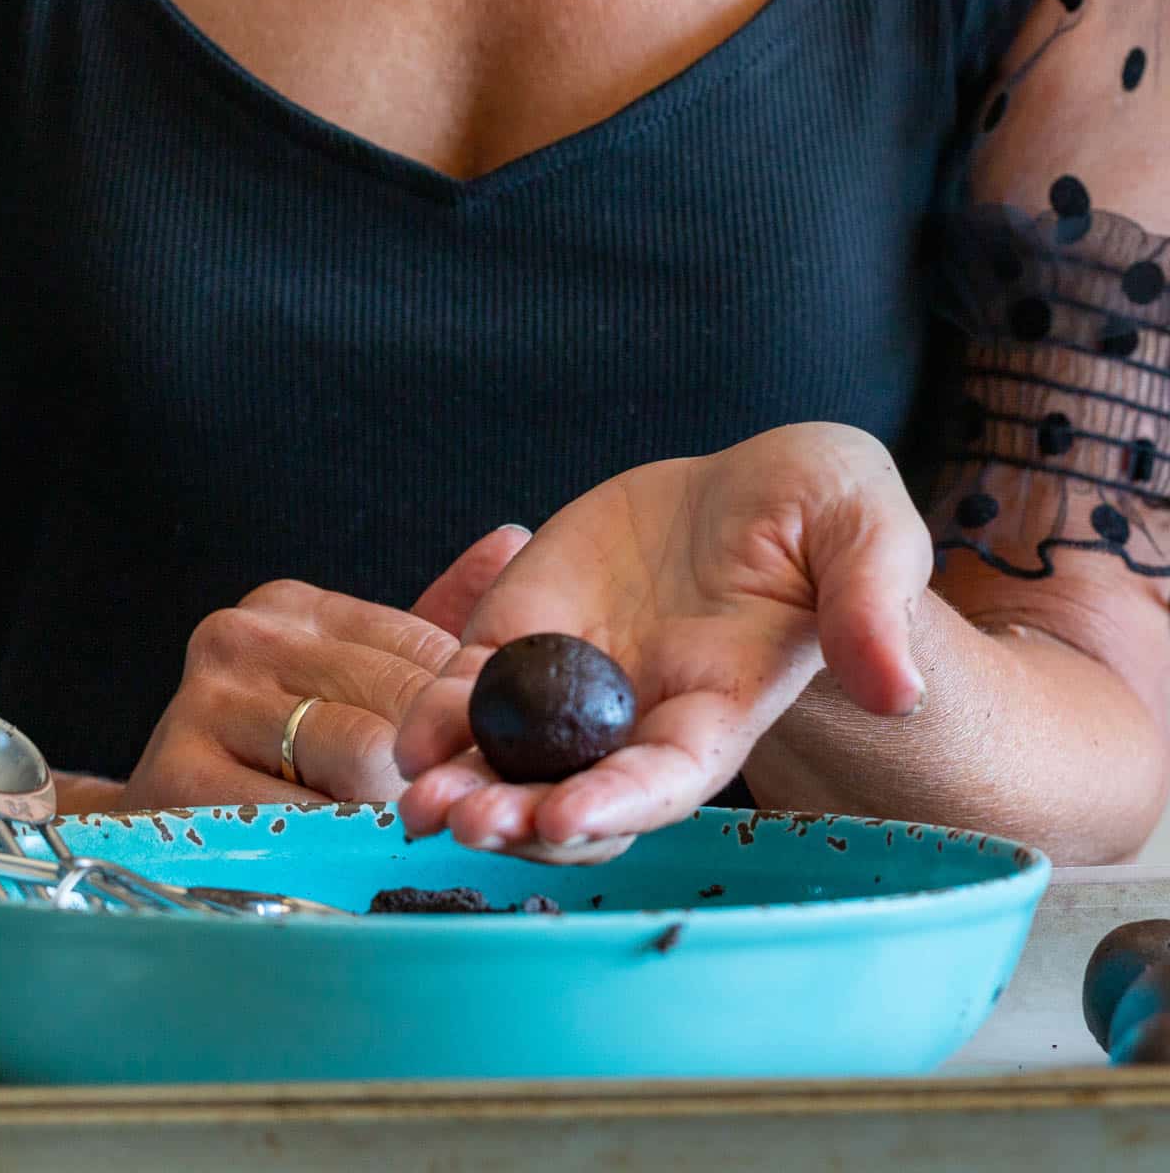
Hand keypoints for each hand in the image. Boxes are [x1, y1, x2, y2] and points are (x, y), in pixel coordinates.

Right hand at [118, 526, 529, 808]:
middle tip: (451, 811)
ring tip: (397, 836)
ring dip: (392, 809)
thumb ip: (432, 620)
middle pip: (397, 704)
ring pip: (361, 758)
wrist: (163, 820)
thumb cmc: (282, 750)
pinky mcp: (180, 774)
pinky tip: (346, 858)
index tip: (474, 760)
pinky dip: (341, 844)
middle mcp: (245, 637)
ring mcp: (208, 701)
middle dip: (432, 767)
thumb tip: (514, 537)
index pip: (422, 649)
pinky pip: (305, 817)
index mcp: (293, 606)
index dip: (457, 716)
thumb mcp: (356, 678)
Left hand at [395, 425, 931, 861]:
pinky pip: (473, 687)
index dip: (621, 804)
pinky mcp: (527, 634)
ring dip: (464, 784)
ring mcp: (577, 683)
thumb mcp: (865, 531)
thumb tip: (897, 686)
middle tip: (463, 820)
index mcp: (721, 708)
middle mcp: (641, 716)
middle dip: (520, 819)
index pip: (670, 778)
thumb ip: (873, 605)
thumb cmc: (820, 510)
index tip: (567, 818)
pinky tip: (407, 733)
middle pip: (575, 796)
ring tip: (417, 796)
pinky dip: (438, 713)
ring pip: (511, 759)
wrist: (745, 485)